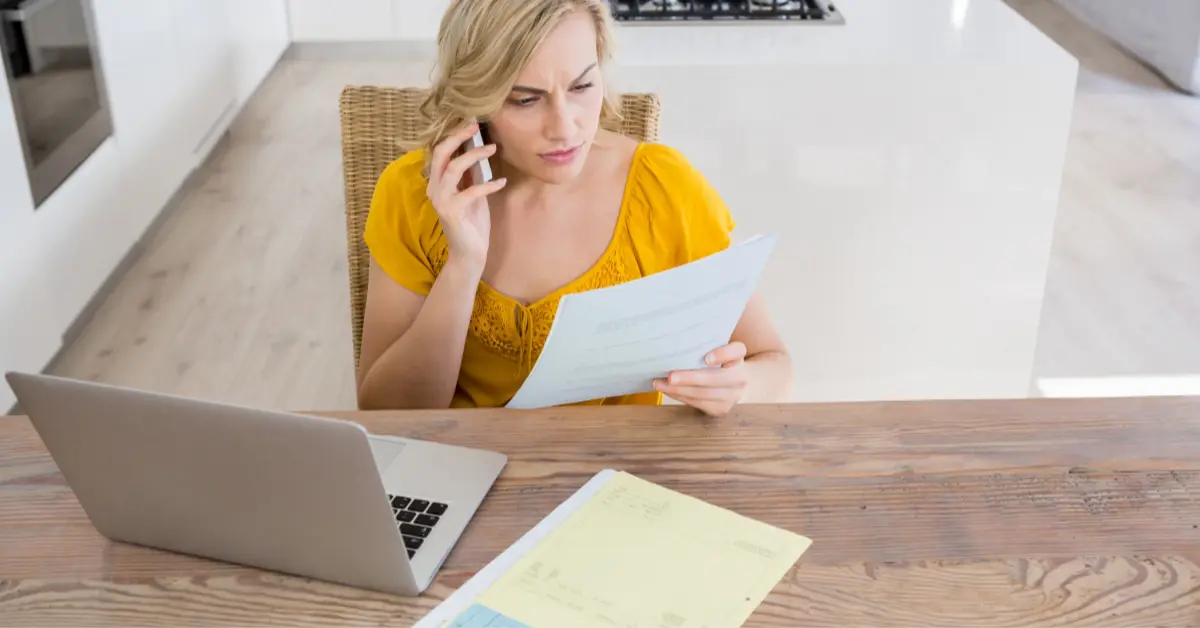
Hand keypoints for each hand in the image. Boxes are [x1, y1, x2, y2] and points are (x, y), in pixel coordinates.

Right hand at [427, 122, 506, 273]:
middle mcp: (434, 189)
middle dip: (458, 136)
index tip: (471, 121)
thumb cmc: (472, 222)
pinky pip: (471, 191)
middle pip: (440, 153)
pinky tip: (502, 182)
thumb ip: (471, 174)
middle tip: (476, 126)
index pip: (440, 152)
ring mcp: (441, 200)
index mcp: (436, 183)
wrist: (469, 253)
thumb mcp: (472, 192)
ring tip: (493, 148)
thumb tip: (479, 147)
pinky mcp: (452, 212)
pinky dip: (489, 185)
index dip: (454, 134)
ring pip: (454, 168)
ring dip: (475, 155)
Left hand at [654, 342, 747, 416]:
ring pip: (704, 394)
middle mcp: (740, 377)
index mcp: (739, 356)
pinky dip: (681, 397)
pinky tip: (668, 391)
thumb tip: (673, 341)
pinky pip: (698, 403)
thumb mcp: (716, 349)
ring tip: (660, 384)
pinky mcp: (721, 409)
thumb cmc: (718, 362)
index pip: (737, 351)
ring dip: (679, 390)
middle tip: (670, 376)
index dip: (723, 354)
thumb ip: (703, 345)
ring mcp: (733, 396)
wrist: (735, 384)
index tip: (707, 359)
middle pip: (716, 378)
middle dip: (690, 379)